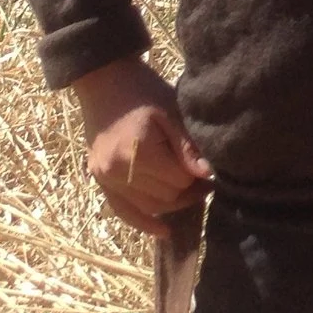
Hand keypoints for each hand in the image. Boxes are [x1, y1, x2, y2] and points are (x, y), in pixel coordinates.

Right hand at [72, 57, 209, 235]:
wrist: (104, 82)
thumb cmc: (144, 91)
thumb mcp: (171, 112)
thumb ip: (187, 146)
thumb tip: (207, 174)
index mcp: (138, 152)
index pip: (178, 181)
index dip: (199, 178)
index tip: (214, 173)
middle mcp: (117, 171)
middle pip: (164, 197)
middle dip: (187, 191)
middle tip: (206, 181)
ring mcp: (104, 178)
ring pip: (146, 206)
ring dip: (171, 204)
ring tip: (191, 193)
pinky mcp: (98, 180)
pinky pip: (121, 209)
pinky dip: (142, 221)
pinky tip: (163, 230)